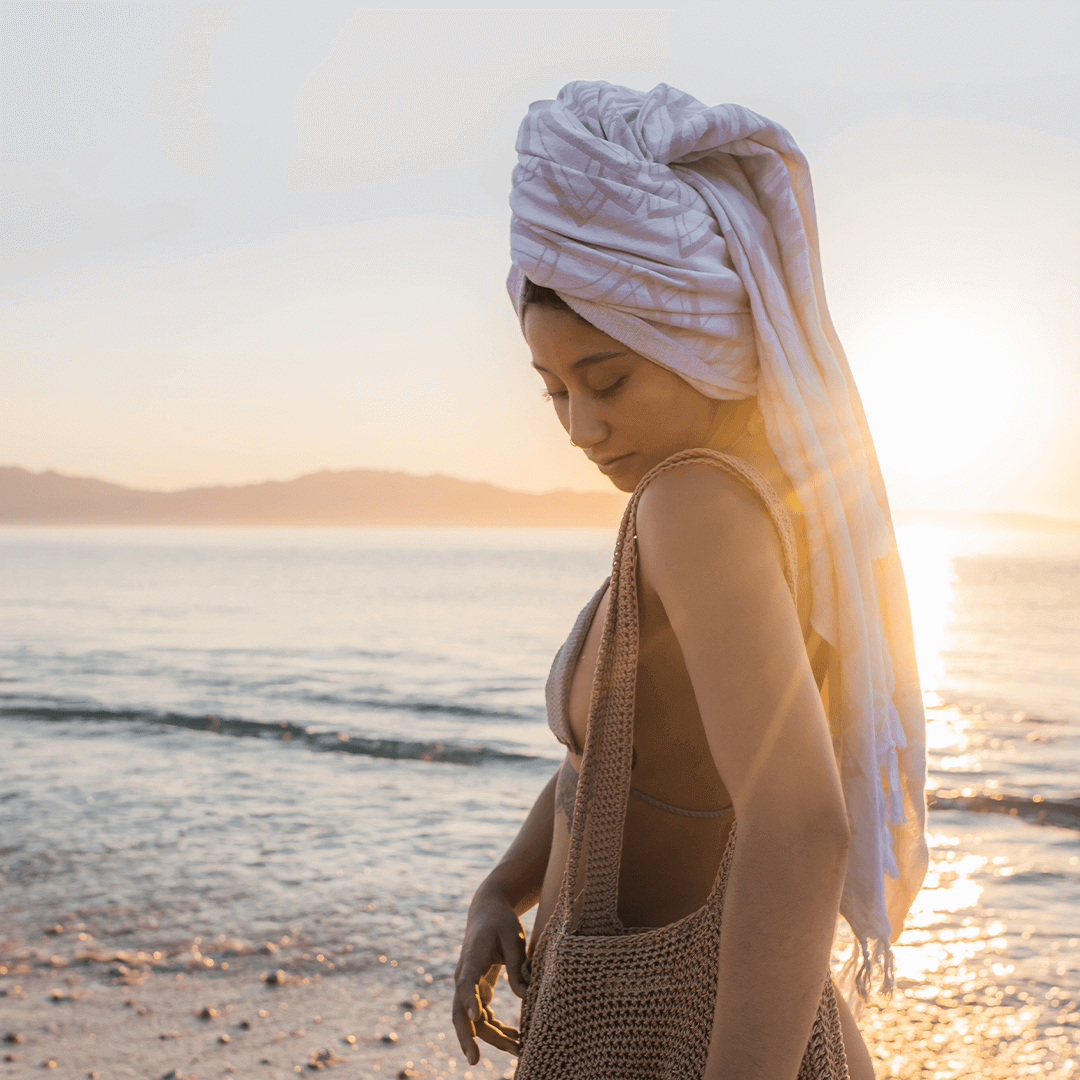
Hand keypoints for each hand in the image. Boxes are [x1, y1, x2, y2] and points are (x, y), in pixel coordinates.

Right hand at [452, 885, 529, 1065]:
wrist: (488, 910)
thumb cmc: (501, 921)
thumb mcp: (513, 937)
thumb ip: (517, 965)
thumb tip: (525, 995)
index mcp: (471, 958)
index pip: (465, 982)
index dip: (469, 1000)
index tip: (476, 1018)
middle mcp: (464, 975)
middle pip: (460, 1012)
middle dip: (467, 1038)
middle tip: (475, 1062)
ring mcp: (469, 985)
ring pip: (474, 1020)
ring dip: (492, 1037)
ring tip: (518, 1050)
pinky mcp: (478, 989)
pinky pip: (483, 1016)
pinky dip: (497, 1029)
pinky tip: (516, 1038)